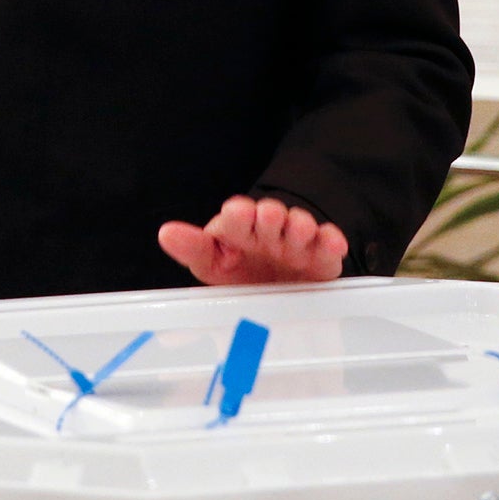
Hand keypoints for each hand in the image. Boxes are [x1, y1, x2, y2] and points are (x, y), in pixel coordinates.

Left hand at [158, 195, 347, 284]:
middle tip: (268, 218)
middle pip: (269, 216)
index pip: (235, 215)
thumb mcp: (213, 264)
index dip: (237, 215)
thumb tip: (166, 234)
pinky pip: (328, 244)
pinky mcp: (321, 255)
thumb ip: (193, 249)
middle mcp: (267, 230)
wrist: (279, 285)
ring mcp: (295, 241)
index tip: (238, 215)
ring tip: (298, 231)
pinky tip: (333, 245)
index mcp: (238, 229)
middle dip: (269, 215)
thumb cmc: (241, 270)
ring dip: (299, 226)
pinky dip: (331, 242)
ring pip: (299, 225)